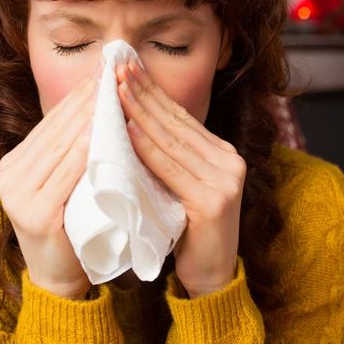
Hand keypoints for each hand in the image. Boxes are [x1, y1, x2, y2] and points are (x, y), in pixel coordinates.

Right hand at [0, 71, 96, 298]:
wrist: (61, 280)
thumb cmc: (74, 229)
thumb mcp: (69, 184)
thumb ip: (72, 153)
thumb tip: (99, 106)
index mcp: (15, 164)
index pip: (51, 122)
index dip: (78, 96)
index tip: (103, 70)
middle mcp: (9, 175)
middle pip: (55, 130)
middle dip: (85, 100)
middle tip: (111, 71)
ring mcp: (16, 195)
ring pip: (59, 147)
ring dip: (87, 119)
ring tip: (110, 93)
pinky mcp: (33, 213)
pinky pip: (64, 175)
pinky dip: (83, 152)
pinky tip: (100, 134)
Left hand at [116, 59, 245, 297]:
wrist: (211, 276)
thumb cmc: (187, 232)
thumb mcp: (178, 186)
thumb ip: (167, 158)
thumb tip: (130, 120)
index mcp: (222, 154)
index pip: (180, 117)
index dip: (152, 91)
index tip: (125, 67)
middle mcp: (229, 162)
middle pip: (176, 123)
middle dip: (143, 93)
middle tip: (115, 67)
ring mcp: (224, 182)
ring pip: (172, 142)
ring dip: (140, 113)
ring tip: (115, 91)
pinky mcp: (213, 203)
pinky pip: (171, 170)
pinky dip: (147, 149)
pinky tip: (127, 132)